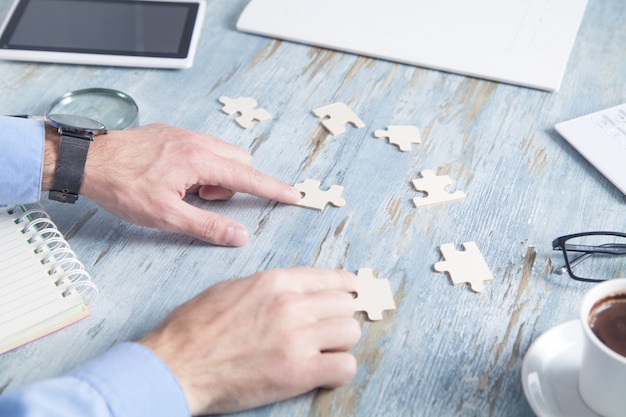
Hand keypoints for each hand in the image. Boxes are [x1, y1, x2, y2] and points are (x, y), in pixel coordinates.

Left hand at [45, 123, 300, 245]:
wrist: (87, 160)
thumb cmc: (123, 187)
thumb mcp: (165, 216)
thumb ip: (207, 226)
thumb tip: (239, 236)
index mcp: (199, 161)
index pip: (248, 178)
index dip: (273, 189)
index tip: (293, 196)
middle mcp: (197, 142)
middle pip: (239, 162)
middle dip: (232, 185)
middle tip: (203, 201)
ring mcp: (184, 134)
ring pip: (221, 155)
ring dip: (215, 176)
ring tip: (185, 191)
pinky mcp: (172, 132)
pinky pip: (203, 148)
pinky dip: (200, 166)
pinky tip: (174, 178)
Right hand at [138, 268, 360, 414]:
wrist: (175, 365)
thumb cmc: (194, 328)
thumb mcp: (230, 289)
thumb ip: (267, 287)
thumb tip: (293, 290)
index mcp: (274, 282)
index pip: (328, 277)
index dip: (344, 286)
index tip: (352, 290)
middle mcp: (290, 305)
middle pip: (344, 305)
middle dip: (339, 316)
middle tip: (329, 328)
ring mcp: (296, 338)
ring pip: (350, 332)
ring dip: (340, 343)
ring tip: (325, 351)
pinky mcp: (298, 372)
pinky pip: (345, 367)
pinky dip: (339, 370)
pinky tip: (324, 371)